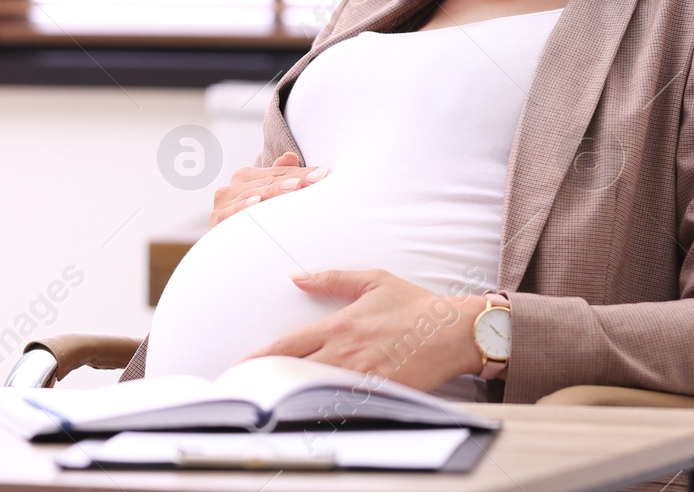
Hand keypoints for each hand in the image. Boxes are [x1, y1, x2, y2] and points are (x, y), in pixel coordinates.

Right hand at [208, 152, 329, 228]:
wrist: (223, 256)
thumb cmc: (251, 225)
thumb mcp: (268, 199)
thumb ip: (279, 176)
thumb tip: (291, 156)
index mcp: (247, 177)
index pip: (279, 171)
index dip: (303, 172)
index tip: (325, 174)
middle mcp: (233, 186)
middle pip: (269, 180)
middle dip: (295, 179)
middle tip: (317, 179)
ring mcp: (223, 202)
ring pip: (253, 193)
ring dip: (274, 190)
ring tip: (295, 186)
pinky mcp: (216, 220)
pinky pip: (231, 212)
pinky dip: (243, 207)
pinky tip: (257, 202)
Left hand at [237, 269, 486, 392]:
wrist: (452, 332)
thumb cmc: (414, 304)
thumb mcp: (373, 280)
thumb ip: (332, 278)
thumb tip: (296, 278)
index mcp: (339, 325)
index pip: (288, 345)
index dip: (260, 357)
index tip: (241, 365)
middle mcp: (345, 353)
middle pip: (294, 372)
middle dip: (268, 381)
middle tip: (247, 389)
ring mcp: (360, 377)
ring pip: (314, 391)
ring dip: (292, 396)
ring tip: (270, 403)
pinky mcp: (377, 394)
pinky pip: (343, 405)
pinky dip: (324, 410)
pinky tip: (310, 415)